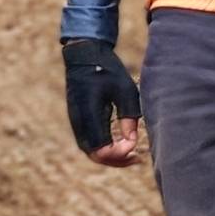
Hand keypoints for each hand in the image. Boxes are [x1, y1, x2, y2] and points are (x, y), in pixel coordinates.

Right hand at [63, 39, 140, 165]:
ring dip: (110, 156)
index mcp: (89, 114)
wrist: (83, 55)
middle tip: (137, 157)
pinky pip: (90, 142)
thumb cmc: (106, 69)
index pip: (101, 149)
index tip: (135, 144)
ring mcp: (77, 122)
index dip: (119, 154)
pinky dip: (104, 148)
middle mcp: (79, 122)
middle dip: (116, 160)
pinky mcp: (79, 120)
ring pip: (91, 151)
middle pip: (95, 155)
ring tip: (131, 154)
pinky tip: (120, 145)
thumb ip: (128, 116)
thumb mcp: (124, 90)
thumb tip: (132, 141)